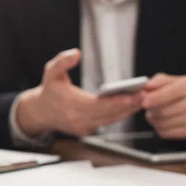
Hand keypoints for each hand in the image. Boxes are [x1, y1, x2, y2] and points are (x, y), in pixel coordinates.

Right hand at [16, 49, 142, 136]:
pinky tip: (128, 106)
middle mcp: (77, 119)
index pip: (99, 105)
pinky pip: (105, 123)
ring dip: (126, 111)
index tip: (133, 95)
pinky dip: (117, 115)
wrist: (40, 112)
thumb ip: (63, 60)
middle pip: (109, 114)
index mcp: (71, 105)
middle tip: (144, 95)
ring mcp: (82, 127)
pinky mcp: (85, 131)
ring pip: (110, 121)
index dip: (118, 101)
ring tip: (140, 99)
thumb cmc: (49, 91)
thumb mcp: (51, 71)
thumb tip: (76, 53)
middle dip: (128, 106)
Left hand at [142, 73, 185, 139]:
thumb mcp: (165, 81)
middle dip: (151, 110)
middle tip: (147, 107)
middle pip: (164, 111)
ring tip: (154, 113)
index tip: (144, 102)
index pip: (172, 92)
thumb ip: (155, 82)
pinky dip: (158, 127)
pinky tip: (161, 120)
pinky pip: (164, 132)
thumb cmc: (172, 90)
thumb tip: (147, 87)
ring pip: (162, 123)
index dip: (156, 98)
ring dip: (153, 119)